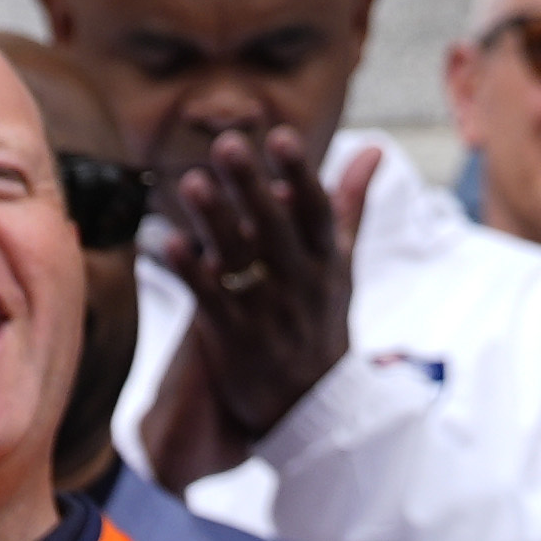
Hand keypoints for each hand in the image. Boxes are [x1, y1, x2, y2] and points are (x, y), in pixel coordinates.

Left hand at [141, 128, 372, 483]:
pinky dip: (190, 271)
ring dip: (215, 220)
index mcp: (328, 260)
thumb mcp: (344, 263)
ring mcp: (266, 310)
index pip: (317, 209)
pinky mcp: (232, 337)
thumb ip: (350, 203)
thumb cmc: (323, 320)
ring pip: (239, 259)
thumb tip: (374, 148)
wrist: (312, 404)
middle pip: (275, 227)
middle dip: (251, 186)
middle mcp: (300, 281)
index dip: (300, 173)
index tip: (281, 137)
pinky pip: (209, 300)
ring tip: (192, 182)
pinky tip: (166, 243)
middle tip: (227, 144)